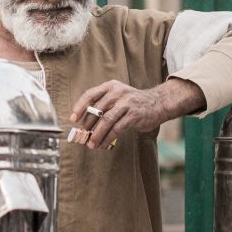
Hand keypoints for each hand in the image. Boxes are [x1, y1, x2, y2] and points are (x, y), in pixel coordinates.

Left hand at [70, 78, 205, 149]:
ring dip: (96, 135)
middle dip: (88, 126)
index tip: (73, 119)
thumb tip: (86, 122)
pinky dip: (108, 138)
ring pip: (105, 121)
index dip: (79, 107)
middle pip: (96, 111)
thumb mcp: (119, 96)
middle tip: (83, 137)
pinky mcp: (133, 115)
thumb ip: (104, 105)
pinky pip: (116, 129)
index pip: (90, 94)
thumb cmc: (134, 102)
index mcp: (111, 86)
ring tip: (91, 144)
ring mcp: (126, 103)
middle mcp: (118, 92)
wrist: (158, 103)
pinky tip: (103, 144)